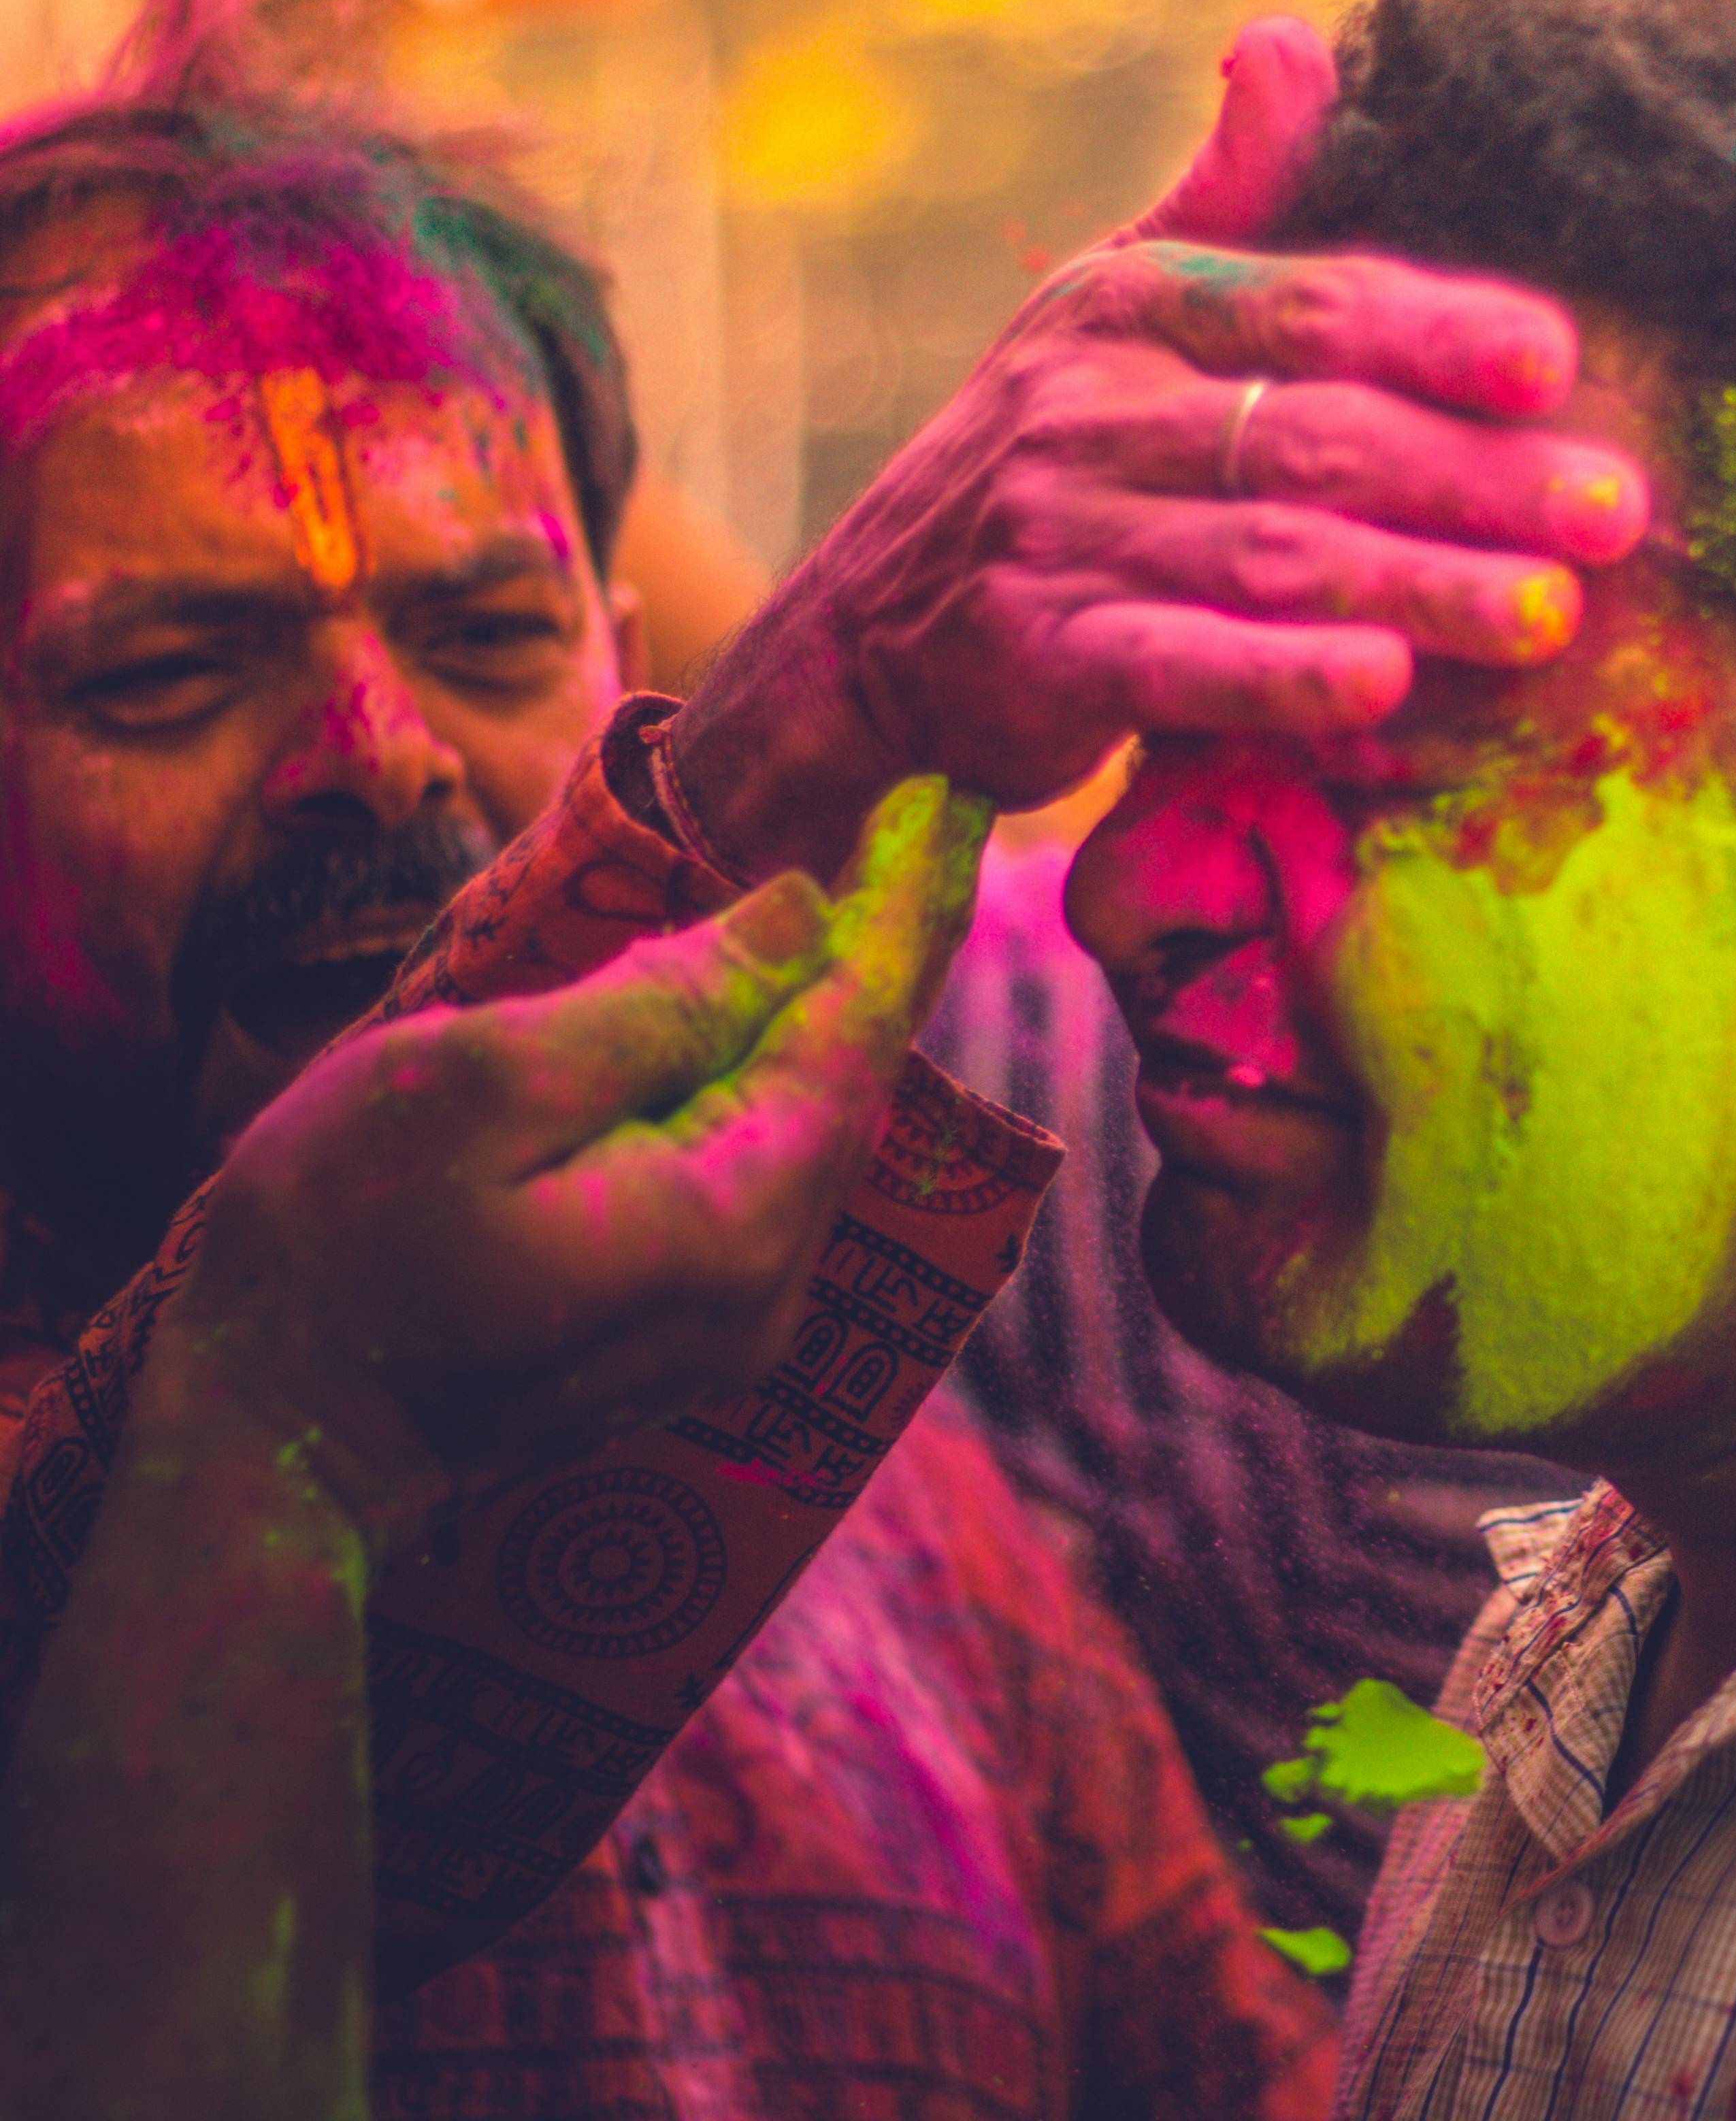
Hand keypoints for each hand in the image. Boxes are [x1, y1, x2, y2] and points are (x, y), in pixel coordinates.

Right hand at [164, 779, 988, 1537]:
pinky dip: (776, 1079)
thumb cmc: (333, 1246)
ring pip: (812, 1127)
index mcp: (734, 1217)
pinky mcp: (687, 1330)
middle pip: (852, 1080)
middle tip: (931, 816)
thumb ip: (657, 1005)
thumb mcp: (479, 1085)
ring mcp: (735, 1324)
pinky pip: (764, 1173)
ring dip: (832, 1010)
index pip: (859, 1029)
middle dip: (886, 945)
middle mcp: (770, 1285)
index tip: (953, 799)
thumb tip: (798, 917)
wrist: (274, 1444)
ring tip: (872, 886)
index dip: (905, 906)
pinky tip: (770, 1013)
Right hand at [665, 17, 1649, 881]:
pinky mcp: (1035, 656)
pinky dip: (1280, 677)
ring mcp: (1057, 531)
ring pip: (1271, 556)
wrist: (864, 625)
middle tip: (1618, 513)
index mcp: (1131, 305)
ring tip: (1551, 614)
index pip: (1309, 305)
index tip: (1557, 359)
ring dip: (1421, 585)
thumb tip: (1290, 36)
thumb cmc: (1059, 453)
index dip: (1436, 330)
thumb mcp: (1122, 301)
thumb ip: (1230, 193)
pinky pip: (1177, 665)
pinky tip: (1384, 688)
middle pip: (1317, 438)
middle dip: (1477, 477)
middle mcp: (1089, 406)